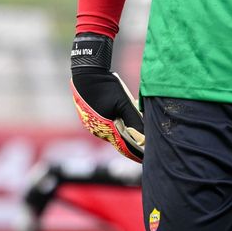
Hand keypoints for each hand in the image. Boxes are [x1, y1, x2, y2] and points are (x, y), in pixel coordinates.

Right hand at [70, 34, 144, 161]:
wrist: (86, 73)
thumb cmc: (105, 87)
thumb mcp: (123, 103)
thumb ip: (133, 120)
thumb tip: (144, 137)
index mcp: (104, 130)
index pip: (122, 146)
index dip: (134, 152)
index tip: (145, 158)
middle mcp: (96, 130)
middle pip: (117, 139)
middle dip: (130, 140)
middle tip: (144, 143)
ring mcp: (91, 123)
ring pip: (111, 130)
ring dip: (123, 130)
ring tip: (135, 129)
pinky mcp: (89, 115)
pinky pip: (105, 123)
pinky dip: (115, 122)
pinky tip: (122, 116)